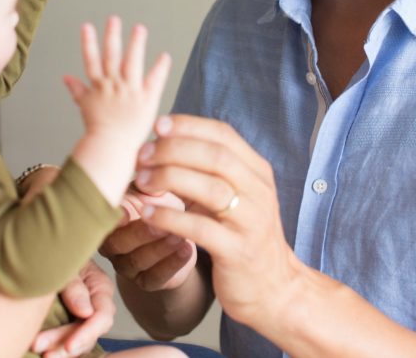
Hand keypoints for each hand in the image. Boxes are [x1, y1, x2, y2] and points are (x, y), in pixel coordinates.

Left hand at [31, 261, 115, 357]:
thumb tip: (86, 313)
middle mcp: (95, 305)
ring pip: (77, 341)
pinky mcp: (69, 322)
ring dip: (57, 348)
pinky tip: (40, 348)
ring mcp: (83, 315)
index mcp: (101, 287)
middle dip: (64, 344)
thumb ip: (75, 287)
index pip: (102, 317)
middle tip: (39, 347)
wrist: (45, 249)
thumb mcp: (68, 265)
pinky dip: (54, 345)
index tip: (69, 345)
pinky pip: (66, 339)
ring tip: (37, 349)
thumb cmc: (58, 252)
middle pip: (88, 334)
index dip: (87, 333)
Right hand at [63, 17, 170, 145]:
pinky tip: (165, 56)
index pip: (91, 61)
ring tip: (139, 28)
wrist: (110, 148)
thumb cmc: (97, 130)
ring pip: (132, 63)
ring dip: (135, 44)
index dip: (88, 43)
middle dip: (112, 36)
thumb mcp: (84, 106)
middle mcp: (113, 86)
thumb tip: (65, 76)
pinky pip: (154, 81)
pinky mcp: (146, 100)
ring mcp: (129, 92)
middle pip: (112, 57)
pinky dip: (160, 68)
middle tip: (114, 19)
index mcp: (98, 88)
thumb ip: (76, 89)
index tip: (87, 26)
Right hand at [100, 188, 197, 291]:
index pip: (102, 218)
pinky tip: (188, 250)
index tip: (129, 210)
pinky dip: (173, 263)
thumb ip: (147, 185)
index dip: (114, 216)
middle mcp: (110, 244)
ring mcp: (127, 265)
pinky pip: (157, 276)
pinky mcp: (147, 280)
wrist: (176, 230)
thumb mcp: (151, 190)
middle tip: (161, 221)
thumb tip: (150, 173)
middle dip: (141, 232)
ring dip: (160, 247)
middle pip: (118, 242)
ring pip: (138, 260)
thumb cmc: (158, 203)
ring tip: (180, 234)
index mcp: (106, 217)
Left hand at [132, 115, 299, 326]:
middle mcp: (259, 191)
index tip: (157, 125)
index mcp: (257, 171)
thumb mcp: (232, 196)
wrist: (274, 288)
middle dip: (174, 150)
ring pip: (211, 188)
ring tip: (141, 181)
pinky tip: (148, 213)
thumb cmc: (242, 236)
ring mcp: (251, 221)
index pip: (223, 135)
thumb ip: (205, 171)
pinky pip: (201, 228)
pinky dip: (171, 217)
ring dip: (170, 179)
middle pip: (216, 156)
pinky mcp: (238, 251)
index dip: (189, 126)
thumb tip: (159, 144)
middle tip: (142, 156)